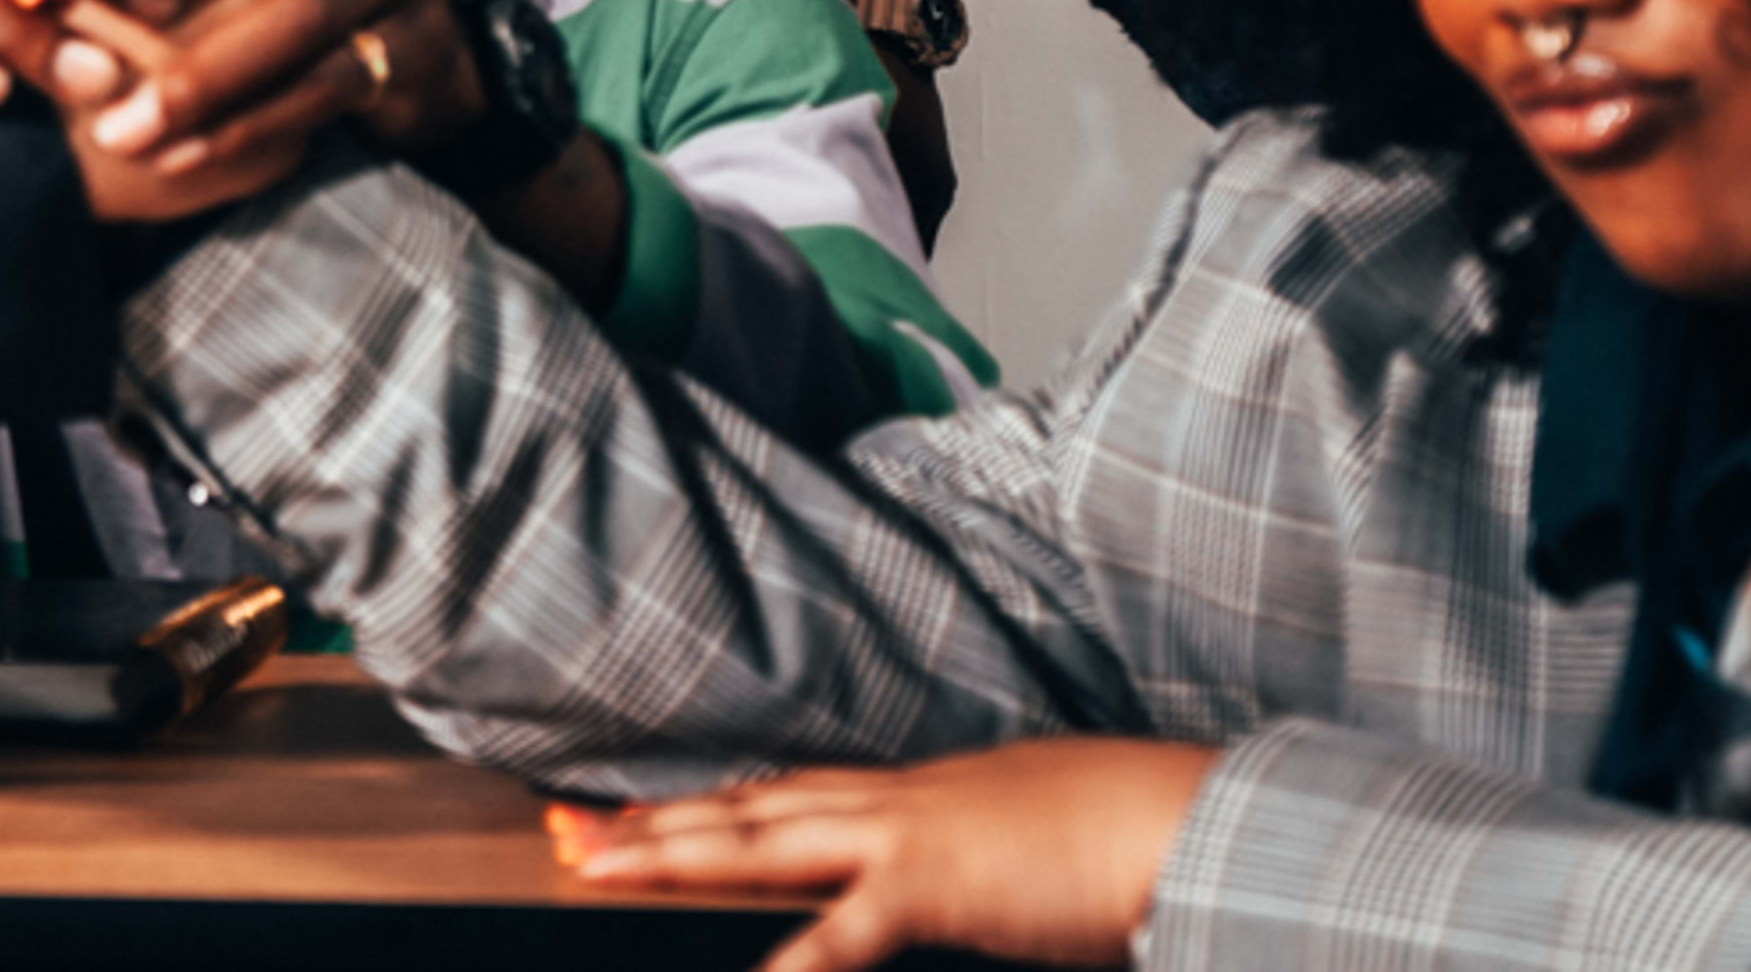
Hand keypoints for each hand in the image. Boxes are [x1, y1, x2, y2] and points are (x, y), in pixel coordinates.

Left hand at [549, 740, 1221, 971]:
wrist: (1184, 817)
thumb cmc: (1130, 835)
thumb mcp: (1031, 841)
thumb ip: (983, 864)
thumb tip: (973, 883)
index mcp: (918, 795)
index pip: (788, 798)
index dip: (710, 809)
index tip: (642, 815)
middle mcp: (894, 801)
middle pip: (747, 810)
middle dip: (652, 824)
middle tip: (566, 832)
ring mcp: (906, 837)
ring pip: (758, 841)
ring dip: (668, 854)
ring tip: (588, 866)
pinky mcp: (935, 888)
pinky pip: (841, 935)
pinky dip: (786, 965)